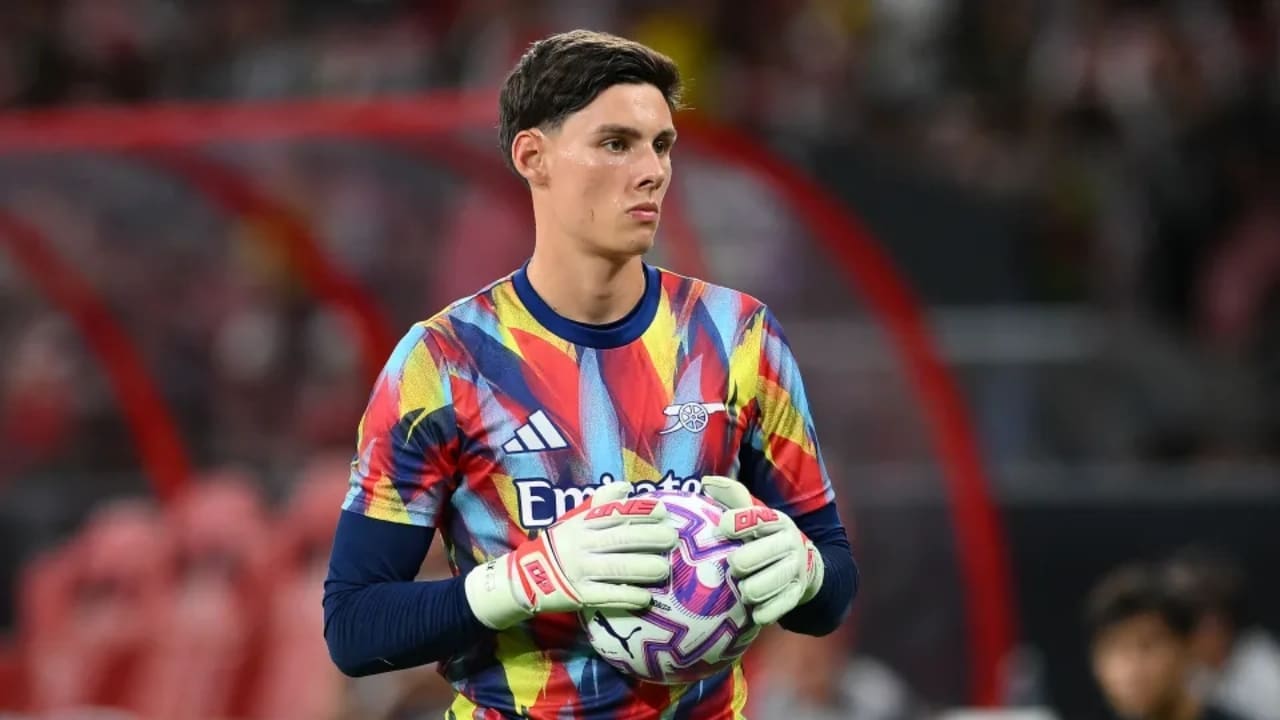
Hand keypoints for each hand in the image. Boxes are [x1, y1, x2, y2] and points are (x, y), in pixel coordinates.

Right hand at [464, 481, 678, 629]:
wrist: (526, 576)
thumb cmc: (560, 543)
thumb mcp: (575, 518)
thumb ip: (601, 502)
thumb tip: (627, 486)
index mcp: (583, 523)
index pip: (616, 513)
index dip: (642, 511)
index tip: (664, 512)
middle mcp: (583, 544)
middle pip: (622, 539)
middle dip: (651, 538)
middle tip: (673, 539)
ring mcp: (582, 571)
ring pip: (618, 568)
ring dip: (645, 568)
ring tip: (664, 569)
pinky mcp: (581, 595)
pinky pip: (609, 596)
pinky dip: (629, 596)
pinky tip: (646, 597)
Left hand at [702, 475, 823, 625]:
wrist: (806, 567)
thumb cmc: (766, 538)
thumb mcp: (755, 514)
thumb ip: (733, 497)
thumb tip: (706, 481)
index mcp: (777, 521)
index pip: (755, 519)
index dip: (734, 524)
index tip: (722, 528)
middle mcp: (790, 544)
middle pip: (746, 559)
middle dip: (735, 564)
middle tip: (734, 566)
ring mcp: (795, 572)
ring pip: (755, 588)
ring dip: (745, 590)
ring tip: (742, 587)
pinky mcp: (796, 596)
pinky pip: (770, 610)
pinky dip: (759, 612)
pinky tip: (754, 608)